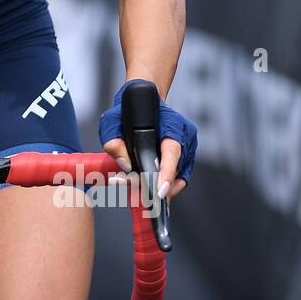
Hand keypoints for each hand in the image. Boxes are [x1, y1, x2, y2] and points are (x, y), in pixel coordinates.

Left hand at [98, 80, 196, 201]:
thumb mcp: (113, 120)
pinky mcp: (184, 159)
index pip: (172, 152)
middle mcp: (185, 138)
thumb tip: (123, 164)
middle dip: (159, 187)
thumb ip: (113, 139)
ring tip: (141, 195)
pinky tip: (150, 190)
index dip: (167, 172)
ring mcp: (188, 149)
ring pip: (178, 178)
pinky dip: (163, 185)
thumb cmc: (129, 110)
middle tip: (141, 198)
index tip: (160, 190)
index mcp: (172, 125)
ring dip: (160, 188)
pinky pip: (177, 178)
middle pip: (176, 170)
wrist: (144, 101)